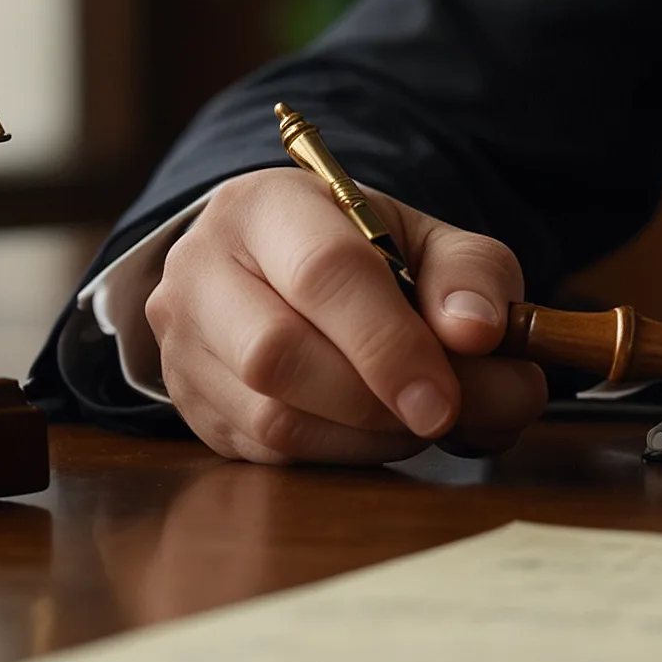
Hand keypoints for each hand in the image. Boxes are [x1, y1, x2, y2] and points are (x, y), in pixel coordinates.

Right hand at [148, 169, 546, 463]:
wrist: (277, 269)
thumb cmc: (363, 251)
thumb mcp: (426, 239)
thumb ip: (469, 275)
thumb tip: (477, 332)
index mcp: (265, 205)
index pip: (321, 274)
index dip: (388, 344)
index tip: (445, 400)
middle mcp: (202, 269)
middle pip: (276, 354)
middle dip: (375, 400)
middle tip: (445, 413)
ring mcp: (183, 344)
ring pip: (271, 418)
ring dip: (366, 437)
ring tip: (417, 416)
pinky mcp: (192, 407)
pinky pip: (269, 456)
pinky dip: (341, 454)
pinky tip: (376, 429)